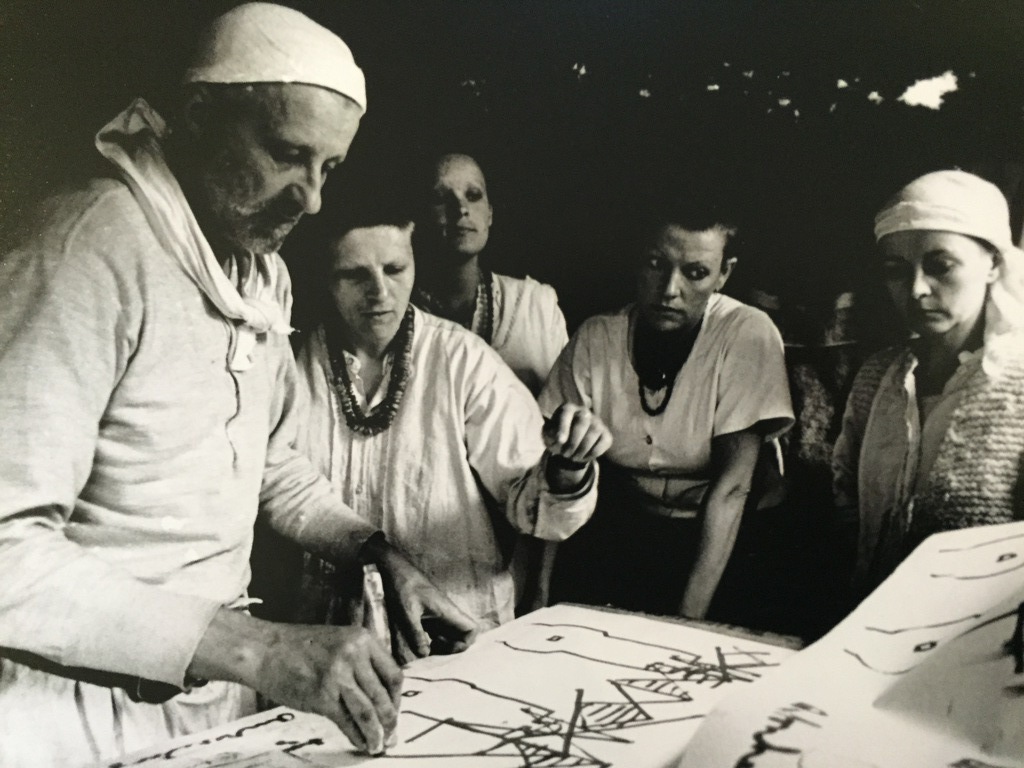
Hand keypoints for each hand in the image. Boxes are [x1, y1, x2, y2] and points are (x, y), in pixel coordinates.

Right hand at [190, 611, 401, 754]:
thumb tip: (380, 695)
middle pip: (384, 696)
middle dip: (391, 721)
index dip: (396, 698)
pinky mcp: (322, 695)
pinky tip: (360, 743)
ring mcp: (338, 675)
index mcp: (362, 639)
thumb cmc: (299, 648)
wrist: (264, 649)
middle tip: (392, 736)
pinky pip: (347, 722)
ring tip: (379, 746)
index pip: (394, 674)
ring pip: (369, 712)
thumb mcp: (339, 642)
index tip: (393, 711)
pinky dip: (357, 737)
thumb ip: (360, 661)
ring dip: (377, 734)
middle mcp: (354, 655)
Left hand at [369, 539, 479, 663]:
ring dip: (443, 646)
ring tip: (426, 650)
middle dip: (452, 649)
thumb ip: (416, 635)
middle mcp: (448, 614)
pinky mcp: (430, 615)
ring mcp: (440, 615)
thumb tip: (424, 655)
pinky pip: (440, 632)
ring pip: (451, 635)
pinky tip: (419, 643)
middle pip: (463, 636)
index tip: (445, 648)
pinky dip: (434, 641)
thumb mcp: (407, 613)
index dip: (464, 644)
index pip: (472, 630)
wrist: (395, 569)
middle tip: (433, 652)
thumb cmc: (403, 587)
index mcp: (448, 611)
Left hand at [542, 403, 611, 465]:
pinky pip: (604, 441)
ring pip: (594, 431)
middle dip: (573, 441)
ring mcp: (597, 422)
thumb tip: (560, 439)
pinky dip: (593, 452)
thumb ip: (550, 434)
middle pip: (582, 422)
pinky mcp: (606, 434)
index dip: (563, 427)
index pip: (566, 413)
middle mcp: (584, 412)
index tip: (559, 441)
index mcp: (568, 409)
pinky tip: (584, 457)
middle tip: (566, 454)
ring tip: (573, 457)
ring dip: (583, 448)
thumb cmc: (557, 437)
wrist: (569, 445)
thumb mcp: (548, 435)